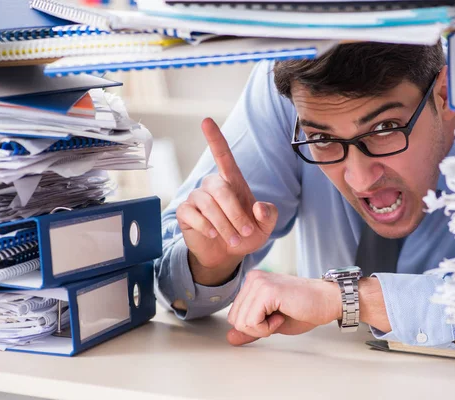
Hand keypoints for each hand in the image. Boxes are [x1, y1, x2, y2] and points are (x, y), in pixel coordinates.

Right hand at [176, 118, 277, 285]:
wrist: (226, 255)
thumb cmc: (245, 234)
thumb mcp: (264, 227)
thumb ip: (269, 215)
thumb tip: (259, 207)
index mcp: (232, 182)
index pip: (222, 155)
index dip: (215, 138)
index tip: (206, 121)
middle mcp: (212, 186)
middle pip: (221, 189)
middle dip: (235, 213)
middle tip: (245, 232)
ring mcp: (197, 198)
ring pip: (208, 204)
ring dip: (223, 224)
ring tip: (233, 240)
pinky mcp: (185, 212)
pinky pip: (192, 214)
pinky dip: (205, 226)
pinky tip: (212, 235)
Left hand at [227, 274, 390, 345]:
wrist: (328, 301)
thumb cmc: (305, 309)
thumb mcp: (272, 322)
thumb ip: (251, 328)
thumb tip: (229, 338)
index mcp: (252, 282)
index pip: (235, 315)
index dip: (254, 326)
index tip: (274, 317)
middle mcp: (252, 278)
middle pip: (235, 319)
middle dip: (256, 328)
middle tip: (278, 317)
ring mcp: (259, 282)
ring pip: (241, 322)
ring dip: (263, 328)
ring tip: (281, 315)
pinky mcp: (267, 291)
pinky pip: (252, 322)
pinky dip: (266, 328)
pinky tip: (282, 315)